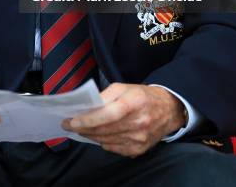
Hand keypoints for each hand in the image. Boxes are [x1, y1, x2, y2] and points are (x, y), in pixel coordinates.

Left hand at [62, 83, 185, 156]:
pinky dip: (102, 142)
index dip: (88, 119)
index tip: (72, 121)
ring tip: (80, 129)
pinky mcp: (139, 149)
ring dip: (90, 136)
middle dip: (83, 128)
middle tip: (68, 125)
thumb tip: (87, 106)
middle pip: (104, 130)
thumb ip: (105, 95)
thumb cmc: (142, 96)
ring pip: (106, 140)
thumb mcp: (124, 87)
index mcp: (133, 103)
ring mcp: (139, 138)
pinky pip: (114, 148)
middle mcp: (138, 122)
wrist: (167, 110)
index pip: (106, 114)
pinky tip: (97, 135)